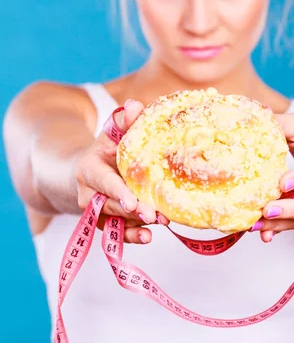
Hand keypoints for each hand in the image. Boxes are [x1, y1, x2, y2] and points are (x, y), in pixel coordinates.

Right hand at [74, 100, 168, 244]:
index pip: (103, 182)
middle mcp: (88, 194)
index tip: (132, 201)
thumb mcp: (111, 133)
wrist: (86, 174)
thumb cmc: (105, 151)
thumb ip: (124, 121)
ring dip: (137, 224)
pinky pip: (117, 234)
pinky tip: (148, 237)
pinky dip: (132, 237)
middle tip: (155, 214)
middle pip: (111, 206)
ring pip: (116, 222)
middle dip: (134, 211)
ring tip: (159, 223)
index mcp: (88, 170)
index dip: (117, 192)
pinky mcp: (106, 224)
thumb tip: (136, 105)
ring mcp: (97, 212)